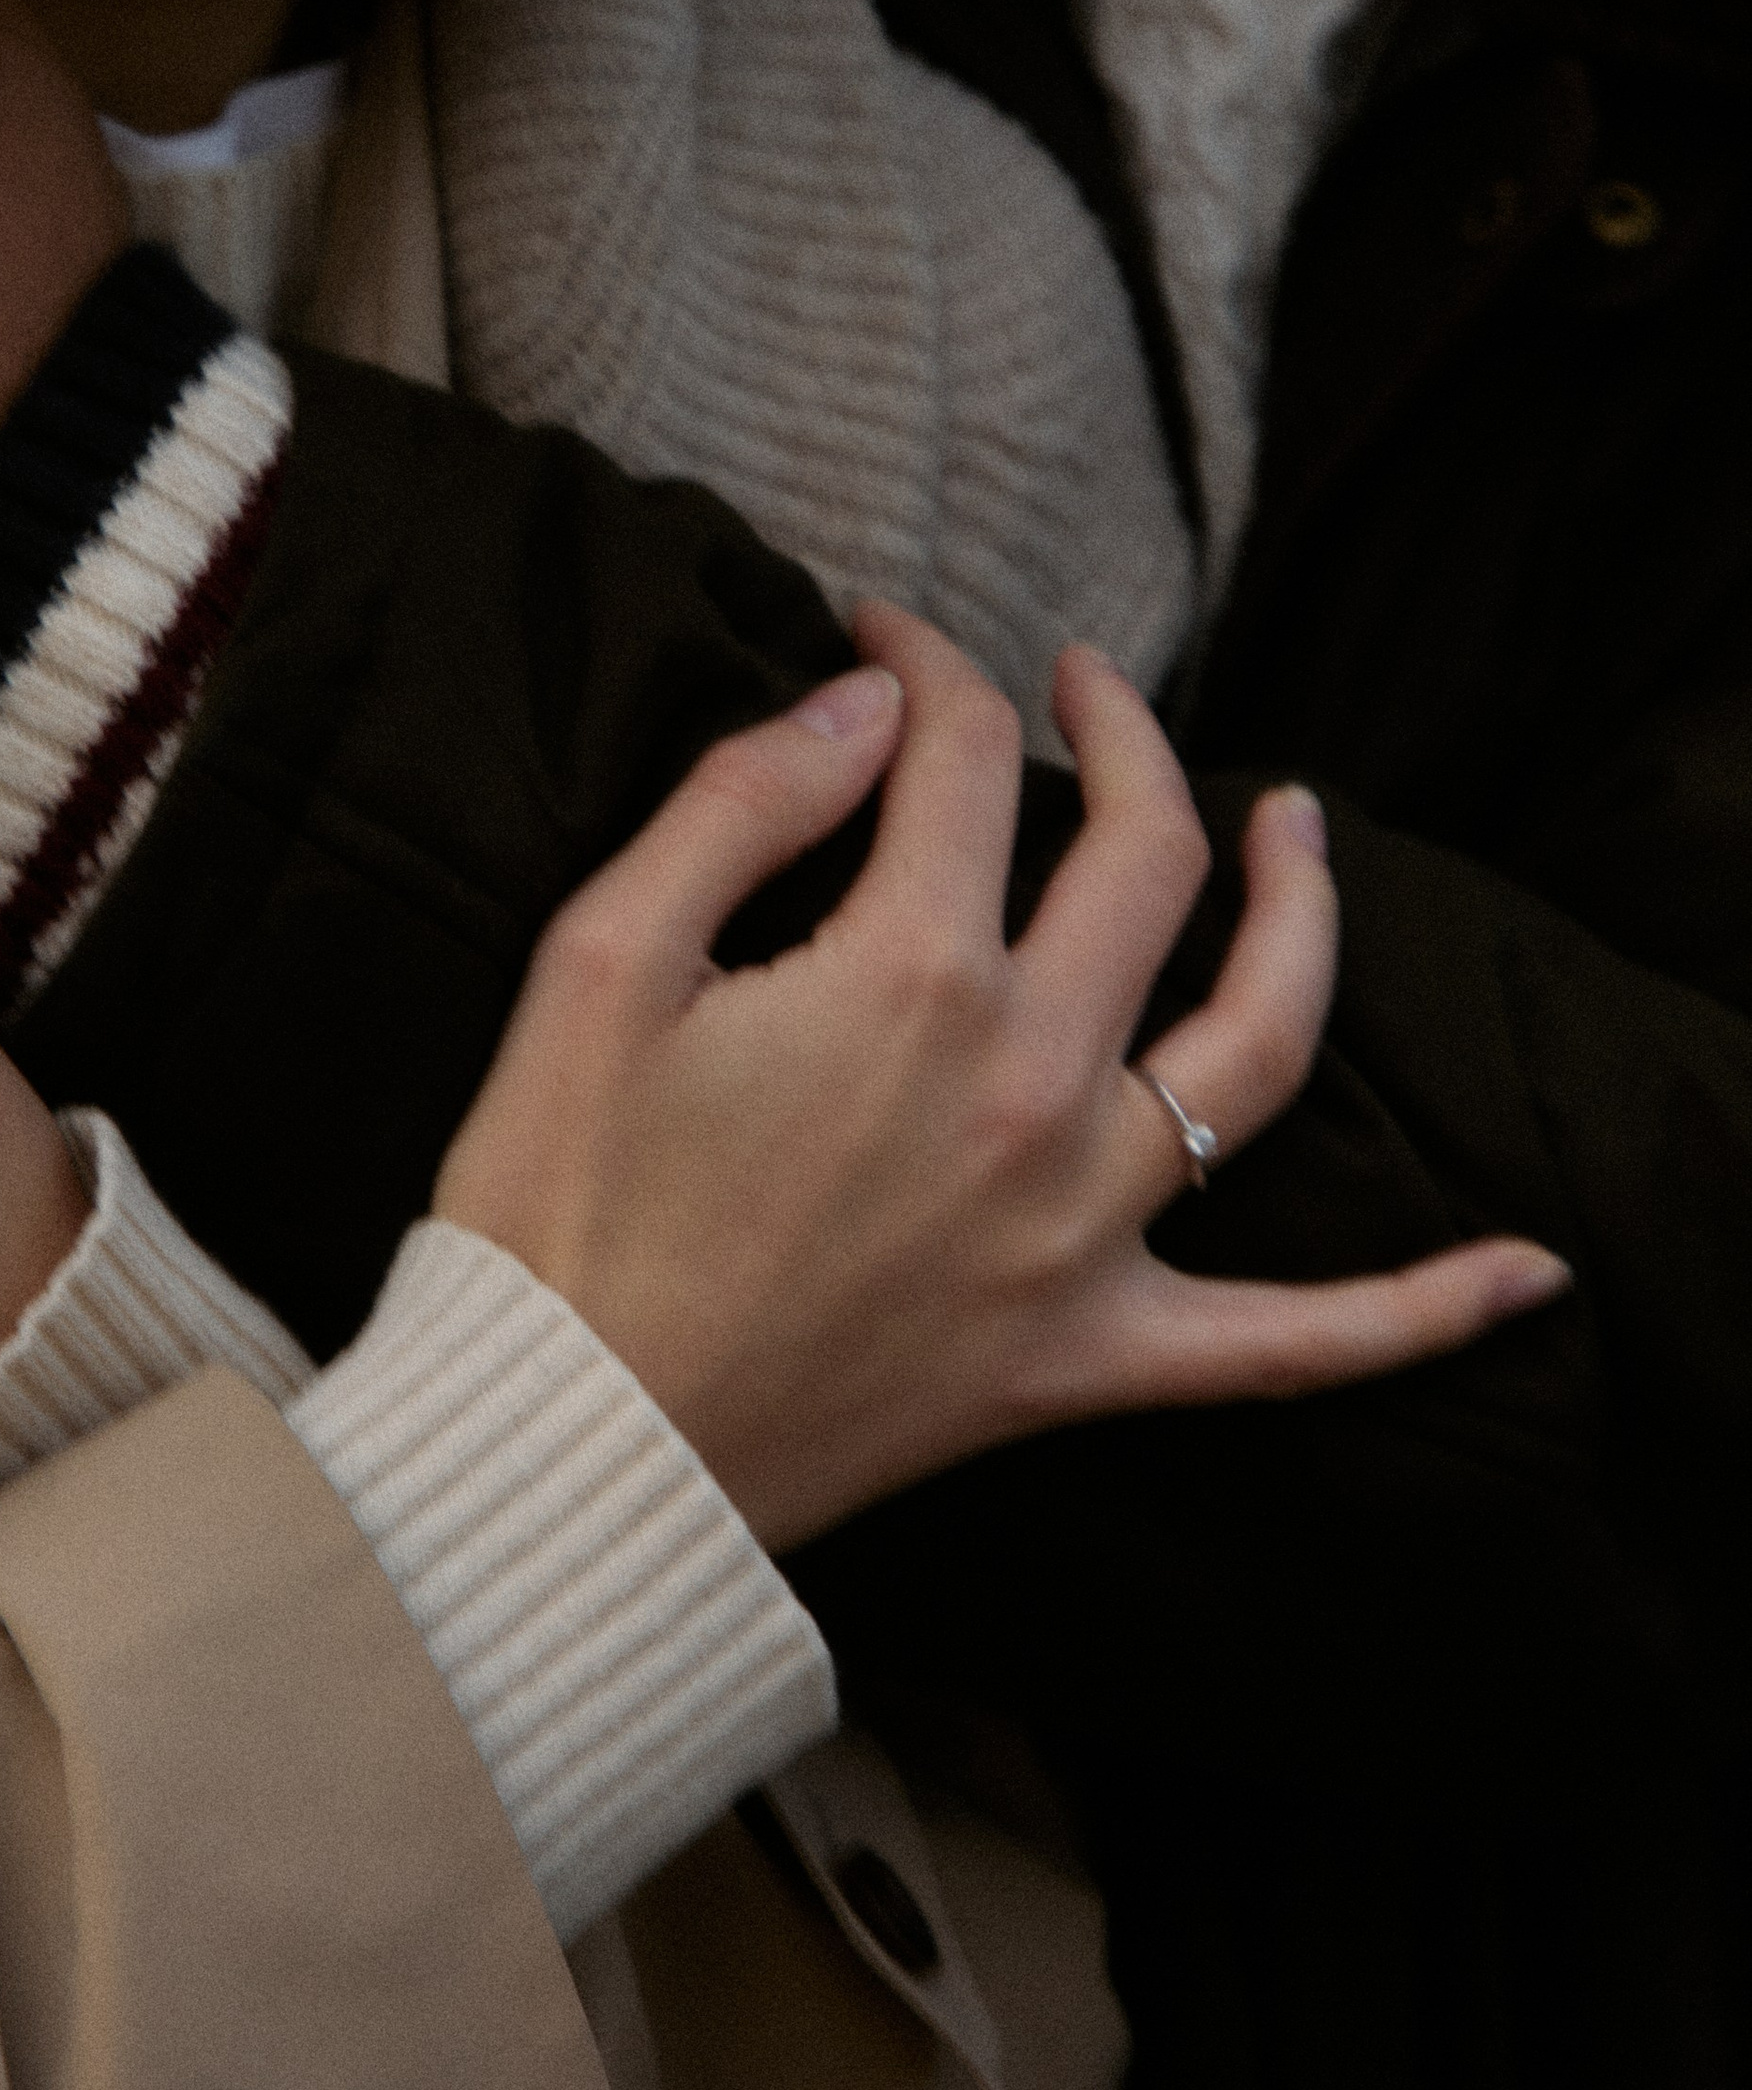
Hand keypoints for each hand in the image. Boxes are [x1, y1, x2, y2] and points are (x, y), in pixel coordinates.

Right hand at [436, 606, 1571, 1551]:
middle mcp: (1033, 1086)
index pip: (961, 759)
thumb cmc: (559, 1199)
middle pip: (1141, 857)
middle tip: (1076, 681)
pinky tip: (1530, 1269)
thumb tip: (863, 700)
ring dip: (1300, 915)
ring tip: (1295, 825)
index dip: (920, 666)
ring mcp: (1084, 1229)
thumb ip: (742, 801)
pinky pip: (1297, 1342)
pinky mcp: (1093, 1356)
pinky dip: (1420, 1311)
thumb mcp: (600, 958)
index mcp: (908, 978)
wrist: (567, 1448)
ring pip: (1260, 1044)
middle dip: (1116, 732)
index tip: (877, 641)